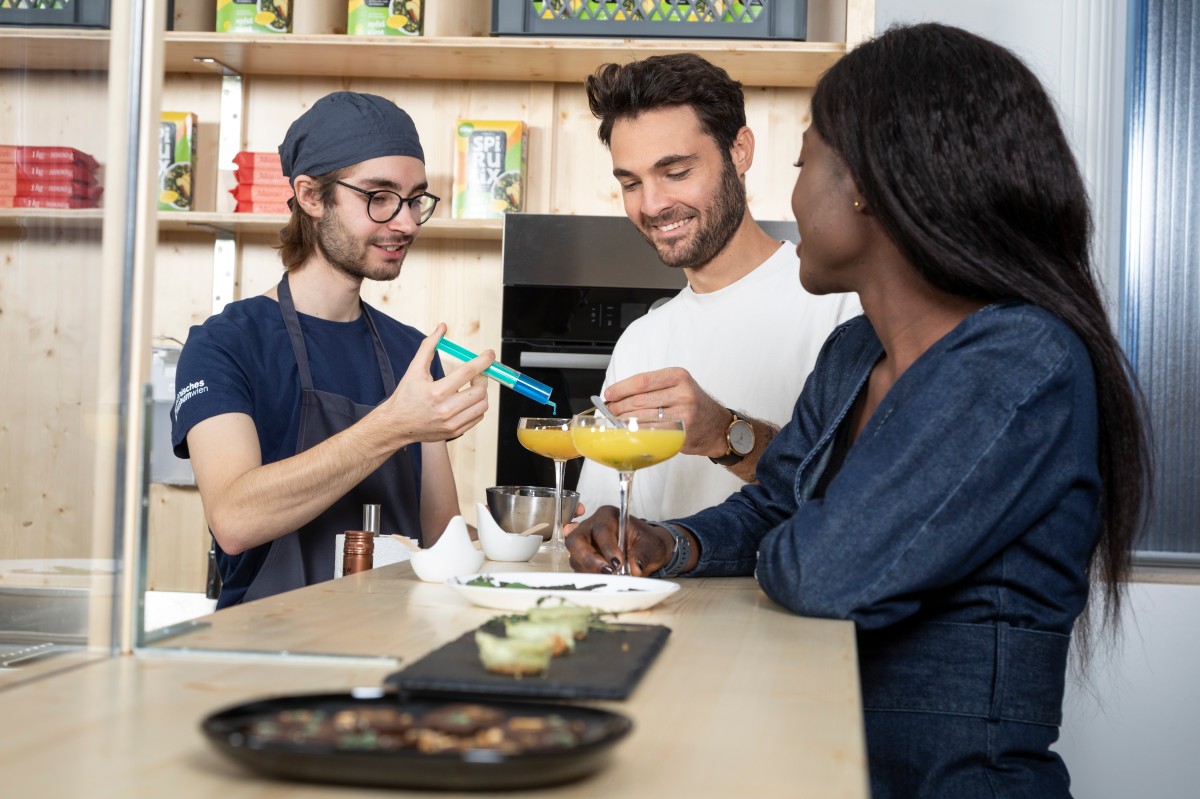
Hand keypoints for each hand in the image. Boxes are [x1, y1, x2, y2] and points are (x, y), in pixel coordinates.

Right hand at [381, 323, 491, 443]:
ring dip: (482, 393)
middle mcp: (445, 409)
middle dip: (483, 378)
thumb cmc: (406, 396)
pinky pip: (477, 417)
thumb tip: (442, 328)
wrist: (396, 425)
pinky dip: (478, 406)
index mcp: (436, 392)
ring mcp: (451, 423)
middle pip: (479, 391)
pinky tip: (469, 400)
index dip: (483, 361)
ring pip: (482, 405)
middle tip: (477, 374)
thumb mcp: (414, 369)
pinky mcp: (455, 431)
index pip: (467, 372)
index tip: (490, 354)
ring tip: (473, 387)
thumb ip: (429, 346)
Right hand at [565, 506, 673, 576]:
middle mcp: (591, 527)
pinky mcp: (582, 559)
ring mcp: (584, 544)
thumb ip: (643, 554)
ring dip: (590, 571)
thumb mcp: (652, 545)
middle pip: (577, 541)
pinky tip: (604, 580)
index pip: (601, 530)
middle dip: (589, 559)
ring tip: (609, 578)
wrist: (646, 552)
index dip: (607, 547)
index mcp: (607, 516)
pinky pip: (579, 569)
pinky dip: (590, 577)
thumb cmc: (647, 543)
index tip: (618, 563)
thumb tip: (635, 567)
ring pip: (575, 557)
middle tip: (607, 572)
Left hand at [602, 367, 731, 457]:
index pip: (642, 381)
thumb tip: (618, 395)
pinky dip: (636, 433)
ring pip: (643, 417)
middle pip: (640, 400)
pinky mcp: (682, 433)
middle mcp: (682, 393)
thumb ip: (653, 388)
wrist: (717, 426)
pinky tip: (628, 432)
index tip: (609, 395)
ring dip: (624, 421)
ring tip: (615, 422)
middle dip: (619, 407)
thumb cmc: (693, 405)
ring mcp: (683, 414)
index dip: (621, 389)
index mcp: (678, 376)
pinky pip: (651, 433)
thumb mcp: (678, 386)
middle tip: (609, 411)